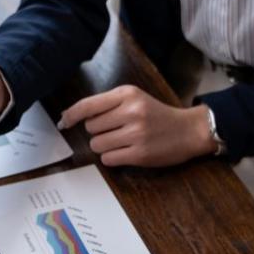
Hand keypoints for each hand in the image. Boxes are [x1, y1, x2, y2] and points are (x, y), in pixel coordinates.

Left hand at [58, 85, 216, 166]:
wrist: (189, 130)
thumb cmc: (158, 115)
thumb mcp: (135, 99)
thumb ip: (108, 105)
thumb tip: (72, 116)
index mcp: (127, 94)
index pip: (88, 105)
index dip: (71, 115)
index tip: (64, 122)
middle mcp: (131, 111)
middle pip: (90, 127)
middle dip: (98, 132)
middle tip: (116, 131)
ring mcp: (136, 133)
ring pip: (97, 144)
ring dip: (104, 146)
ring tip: (122, 142)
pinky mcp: (140, 154)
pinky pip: (108, 159)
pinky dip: (112, 157)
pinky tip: (126, 152)